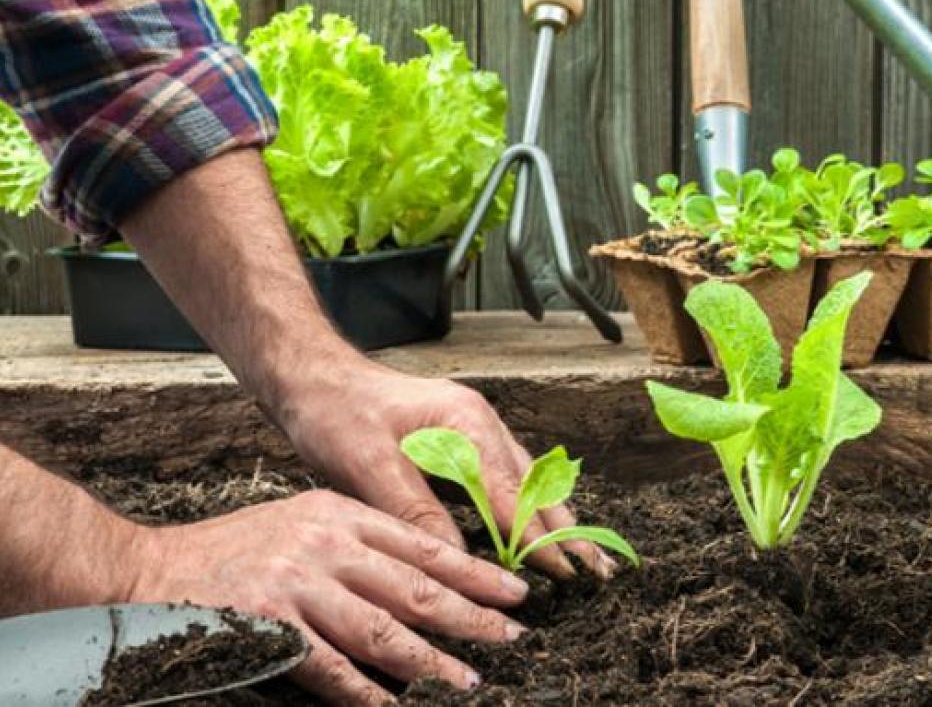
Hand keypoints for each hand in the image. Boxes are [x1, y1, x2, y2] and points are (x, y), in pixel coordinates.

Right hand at [128, 488, 529, 704]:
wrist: (154, 569)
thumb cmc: (237, 549)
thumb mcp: (304, 521)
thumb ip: (358, 543)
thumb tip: (420, 580)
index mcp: (340, 514)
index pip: (422, 544)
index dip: (473, 571)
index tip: (513, 591)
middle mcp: (325, 544)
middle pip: (414, 586)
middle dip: (470, 615)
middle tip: (512, 637)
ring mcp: (298, 585)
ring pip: (383, 629)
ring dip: (431, 660)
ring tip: (470, 680)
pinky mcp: (269, 626)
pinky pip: (331, 668)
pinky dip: (367, 691)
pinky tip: (396, 706)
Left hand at [276, 350, 615, 579]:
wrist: (314, 378)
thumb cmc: (337, 414)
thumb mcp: (368, 465)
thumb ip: (416, 511)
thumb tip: (457, 561)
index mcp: (466, 422)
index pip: (512, 492)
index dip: (538, 537)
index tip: (565, 572)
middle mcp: (480, 423)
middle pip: (534, 484)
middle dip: (566, 528)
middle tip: (598, 571)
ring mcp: (474, 430)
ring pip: (526, 481)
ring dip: (553, 520)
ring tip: (583, 557)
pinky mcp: (461, 441)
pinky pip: (506, 479)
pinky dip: (526, 508)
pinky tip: (537, 531)